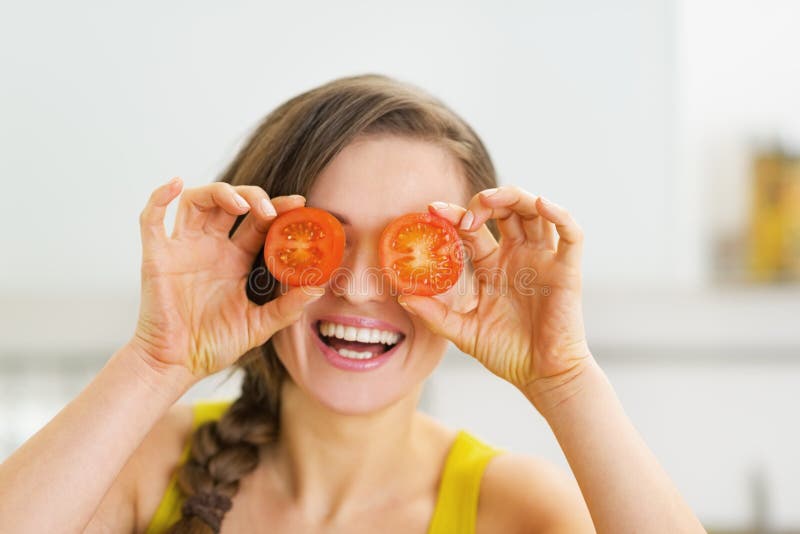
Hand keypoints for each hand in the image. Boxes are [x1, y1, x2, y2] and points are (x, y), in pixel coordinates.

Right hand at [130, 177, 323, 380]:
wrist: (177, 365)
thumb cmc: (214, 345)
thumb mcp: (259, 325)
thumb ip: (287, 307)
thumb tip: (319, 287)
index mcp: (235, 258)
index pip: (258, 221)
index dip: (278, 208)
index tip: (299, 203)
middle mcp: (210, 247)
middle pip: (230, 203)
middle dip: (253, 197)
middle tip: (271, 211)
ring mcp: (182, 248)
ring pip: (196, 201)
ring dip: (219, 192)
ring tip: (240, 204)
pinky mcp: (156, 256)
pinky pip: (151, 219)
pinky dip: (160, 196)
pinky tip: (177, 183)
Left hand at [398, 186, 591, 406]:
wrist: (541, 376)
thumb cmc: (506, 353)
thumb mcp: (463, 332)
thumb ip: (435, 314)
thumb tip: (403, 297)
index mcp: (493, 265)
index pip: (473, 229)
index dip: (454, 215)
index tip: (432, 209)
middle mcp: (518, 255)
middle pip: (506, 209)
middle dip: (484, 201)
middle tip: (464, 215)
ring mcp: (543, 259)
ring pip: (535, 211)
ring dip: (515, 196)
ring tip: (491, 201)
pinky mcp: (567, 269)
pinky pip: (571, 233)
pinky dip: (559, 213)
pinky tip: (542, 203)